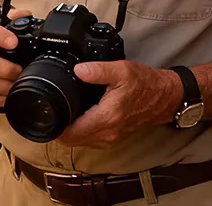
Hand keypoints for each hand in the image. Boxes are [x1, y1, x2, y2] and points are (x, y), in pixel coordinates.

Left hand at [56, 61, 181, 148]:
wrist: (164, 97)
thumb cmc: (145, 83)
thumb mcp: (121, 70)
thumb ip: (97, 70)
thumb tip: (77, 69)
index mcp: (107, 118)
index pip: (73, 133)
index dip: (56, 127)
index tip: (47, 114)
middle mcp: (108, 133)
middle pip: (74, 140)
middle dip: (60, 129)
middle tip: (50, 110)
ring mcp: (112, 137)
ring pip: (82, 141)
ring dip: (70, 131)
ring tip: (61, 113)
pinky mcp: (115, 136)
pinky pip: (92, 139)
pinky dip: (82, 131)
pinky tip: (78, 117)